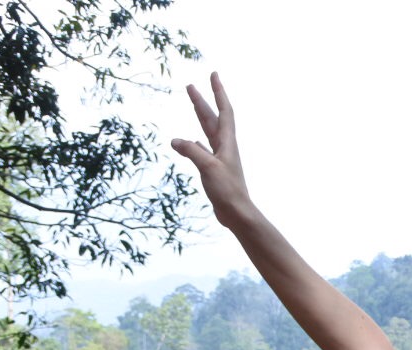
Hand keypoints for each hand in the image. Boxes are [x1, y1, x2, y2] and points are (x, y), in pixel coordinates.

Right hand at [171, 72, 254, 231]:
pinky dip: (195, 142)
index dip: (219, 92)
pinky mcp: (214, 169)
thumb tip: (175, 140)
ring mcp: (220, 157)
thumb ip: (191, 152)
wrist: (237, 213)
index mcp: (227, 142)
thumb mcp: (208, 168)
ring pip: (208, 131)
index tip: (214, 74)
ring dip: (200, 116)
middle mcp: (225, 147)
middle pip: (213, 118)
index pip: (224, 110)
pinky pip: (203, 149)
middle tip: (189, 86)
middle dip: (203, 101)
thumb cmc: (227, 191)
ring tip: (193, 104)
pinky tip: (190, 141)